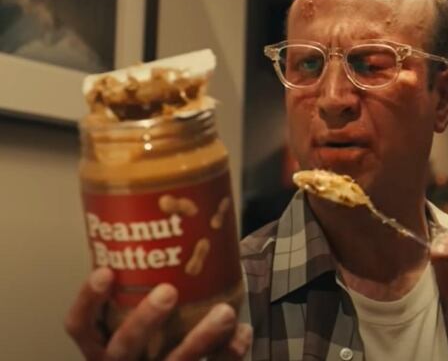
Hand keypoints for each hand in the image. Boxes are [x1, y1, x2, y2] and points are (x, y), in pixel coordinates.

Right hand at [64, 267, 251, 359]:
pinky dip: (229, 352)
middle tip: (168, 291)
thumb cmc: (157, 332)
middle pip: (124, 348)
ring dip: (200, 338)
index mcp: (104, 343)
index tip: (105, 271)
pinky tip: (244, 332)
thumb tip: (174, 222)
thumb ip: (145, 282)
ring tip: (225, 311)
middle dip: (144, 320)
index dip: (87, 301)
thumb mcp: (138, 311)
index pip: (80, 326)